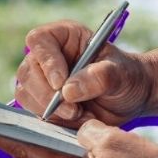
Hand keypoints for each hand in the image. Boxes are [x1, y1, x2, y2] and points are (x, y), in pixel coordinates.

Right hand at [16, 21, 153, 126]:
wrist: (130, 99)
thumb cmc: (127, 76)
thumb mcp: (122, 73)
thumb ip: (100, 76)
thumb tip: (69, 90)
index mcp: (63, 36)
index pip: (39, 40)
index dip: (46, 62)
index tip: (61, 84)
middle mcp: (47, 56)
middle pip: (28, 72)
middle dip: (48, 96)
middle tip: (74, 110)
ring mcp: (41, 79)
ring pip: (26, 94)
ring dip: (51, 111)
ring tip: (81, 115)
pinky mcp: (42, 102)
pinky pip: (35, 112)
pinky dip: (55, 121)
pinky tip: (78, 120)